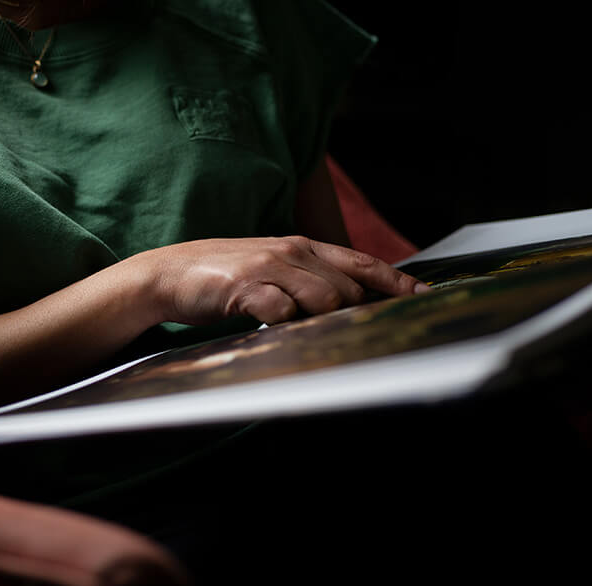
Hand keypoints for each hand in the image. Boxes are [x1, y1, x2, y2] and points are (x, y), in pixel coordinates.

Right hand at [140, 236, 427, 325]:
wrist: (169, 272)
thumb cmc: (223, 275)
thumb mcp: (271, 266)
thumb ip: (307, 278)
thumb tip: (345, 301)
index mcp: (302, 246)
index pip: (361, 261)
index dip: (395, 281)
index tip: (422, 296)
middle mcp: (291, 252)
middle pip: (347, 287)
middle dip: (354, 313)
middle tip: (348, 333)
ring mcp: (268, 267)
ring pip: (323, 299)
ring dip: (317, 320)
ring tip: (298, 330)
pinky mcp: (245, 287)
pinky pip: (282, 312)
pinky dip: (283, 324)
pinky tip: (269, 327)